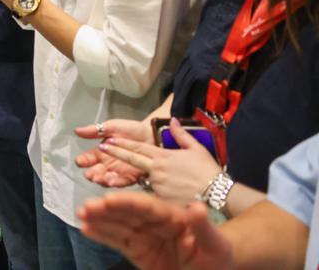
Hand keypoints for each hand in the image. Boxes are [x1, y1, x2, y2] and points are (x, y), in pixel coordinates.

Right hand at [74, 119, 153, 187]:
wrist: (152, 134)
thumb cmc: (132, 130)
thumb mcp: (110, 127)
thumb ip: (94, 131)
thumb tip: (77, 131)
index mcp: (102, 151)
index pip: (88, 158)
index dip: (83, 160)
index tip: (79, 161)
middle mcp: (108, 163)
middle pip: (96, 171)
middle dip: (91, 174)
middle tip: (89, 174)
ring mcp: (119, 171)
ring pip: (107, 178)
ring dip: (102, 180)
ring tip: (98, 179)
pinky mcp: (131, 176)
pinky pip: (122, 181)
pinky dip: (116, 182)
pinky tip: (111, 182)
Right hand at [78, 195, 229, 269]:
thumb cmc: (216, 255)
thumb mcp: (215, 244)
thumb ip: (204, 227)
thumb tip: (198, 208)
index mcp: (172, 216)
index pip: (148, 207)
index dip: (129, 202)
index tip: (111, 199)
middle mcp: (154, 223)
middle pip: (128, 213)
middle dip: (107, 209)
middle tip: (87, 207)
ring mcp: (144, 236)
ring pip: (119, 225)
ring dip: (100, 219)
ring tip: (81, 215)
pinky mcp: (138, 251)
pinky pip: (118, 241)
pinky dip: (102, 235)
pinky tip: (87, 229)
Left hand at [98, 120, 223, 204]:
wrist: (218, 193)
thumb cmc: (208, 170)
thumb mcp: (196, 148)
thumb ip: (181, 135)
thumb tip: (172, 119)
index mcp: (162, 156)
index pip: (137, 148)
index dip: (121, 143)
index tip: (106, 139)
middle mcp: (156, 170)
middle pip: (131, 160)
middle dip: (115, 153)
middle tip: (101, 148)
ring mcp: (157, 185)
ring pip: (141, 179)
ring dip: (132, 177)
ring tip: (118, 176)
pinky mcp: (161, 200)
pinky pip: (151, 194)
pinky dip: (147, 193)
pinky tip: (146, 194)